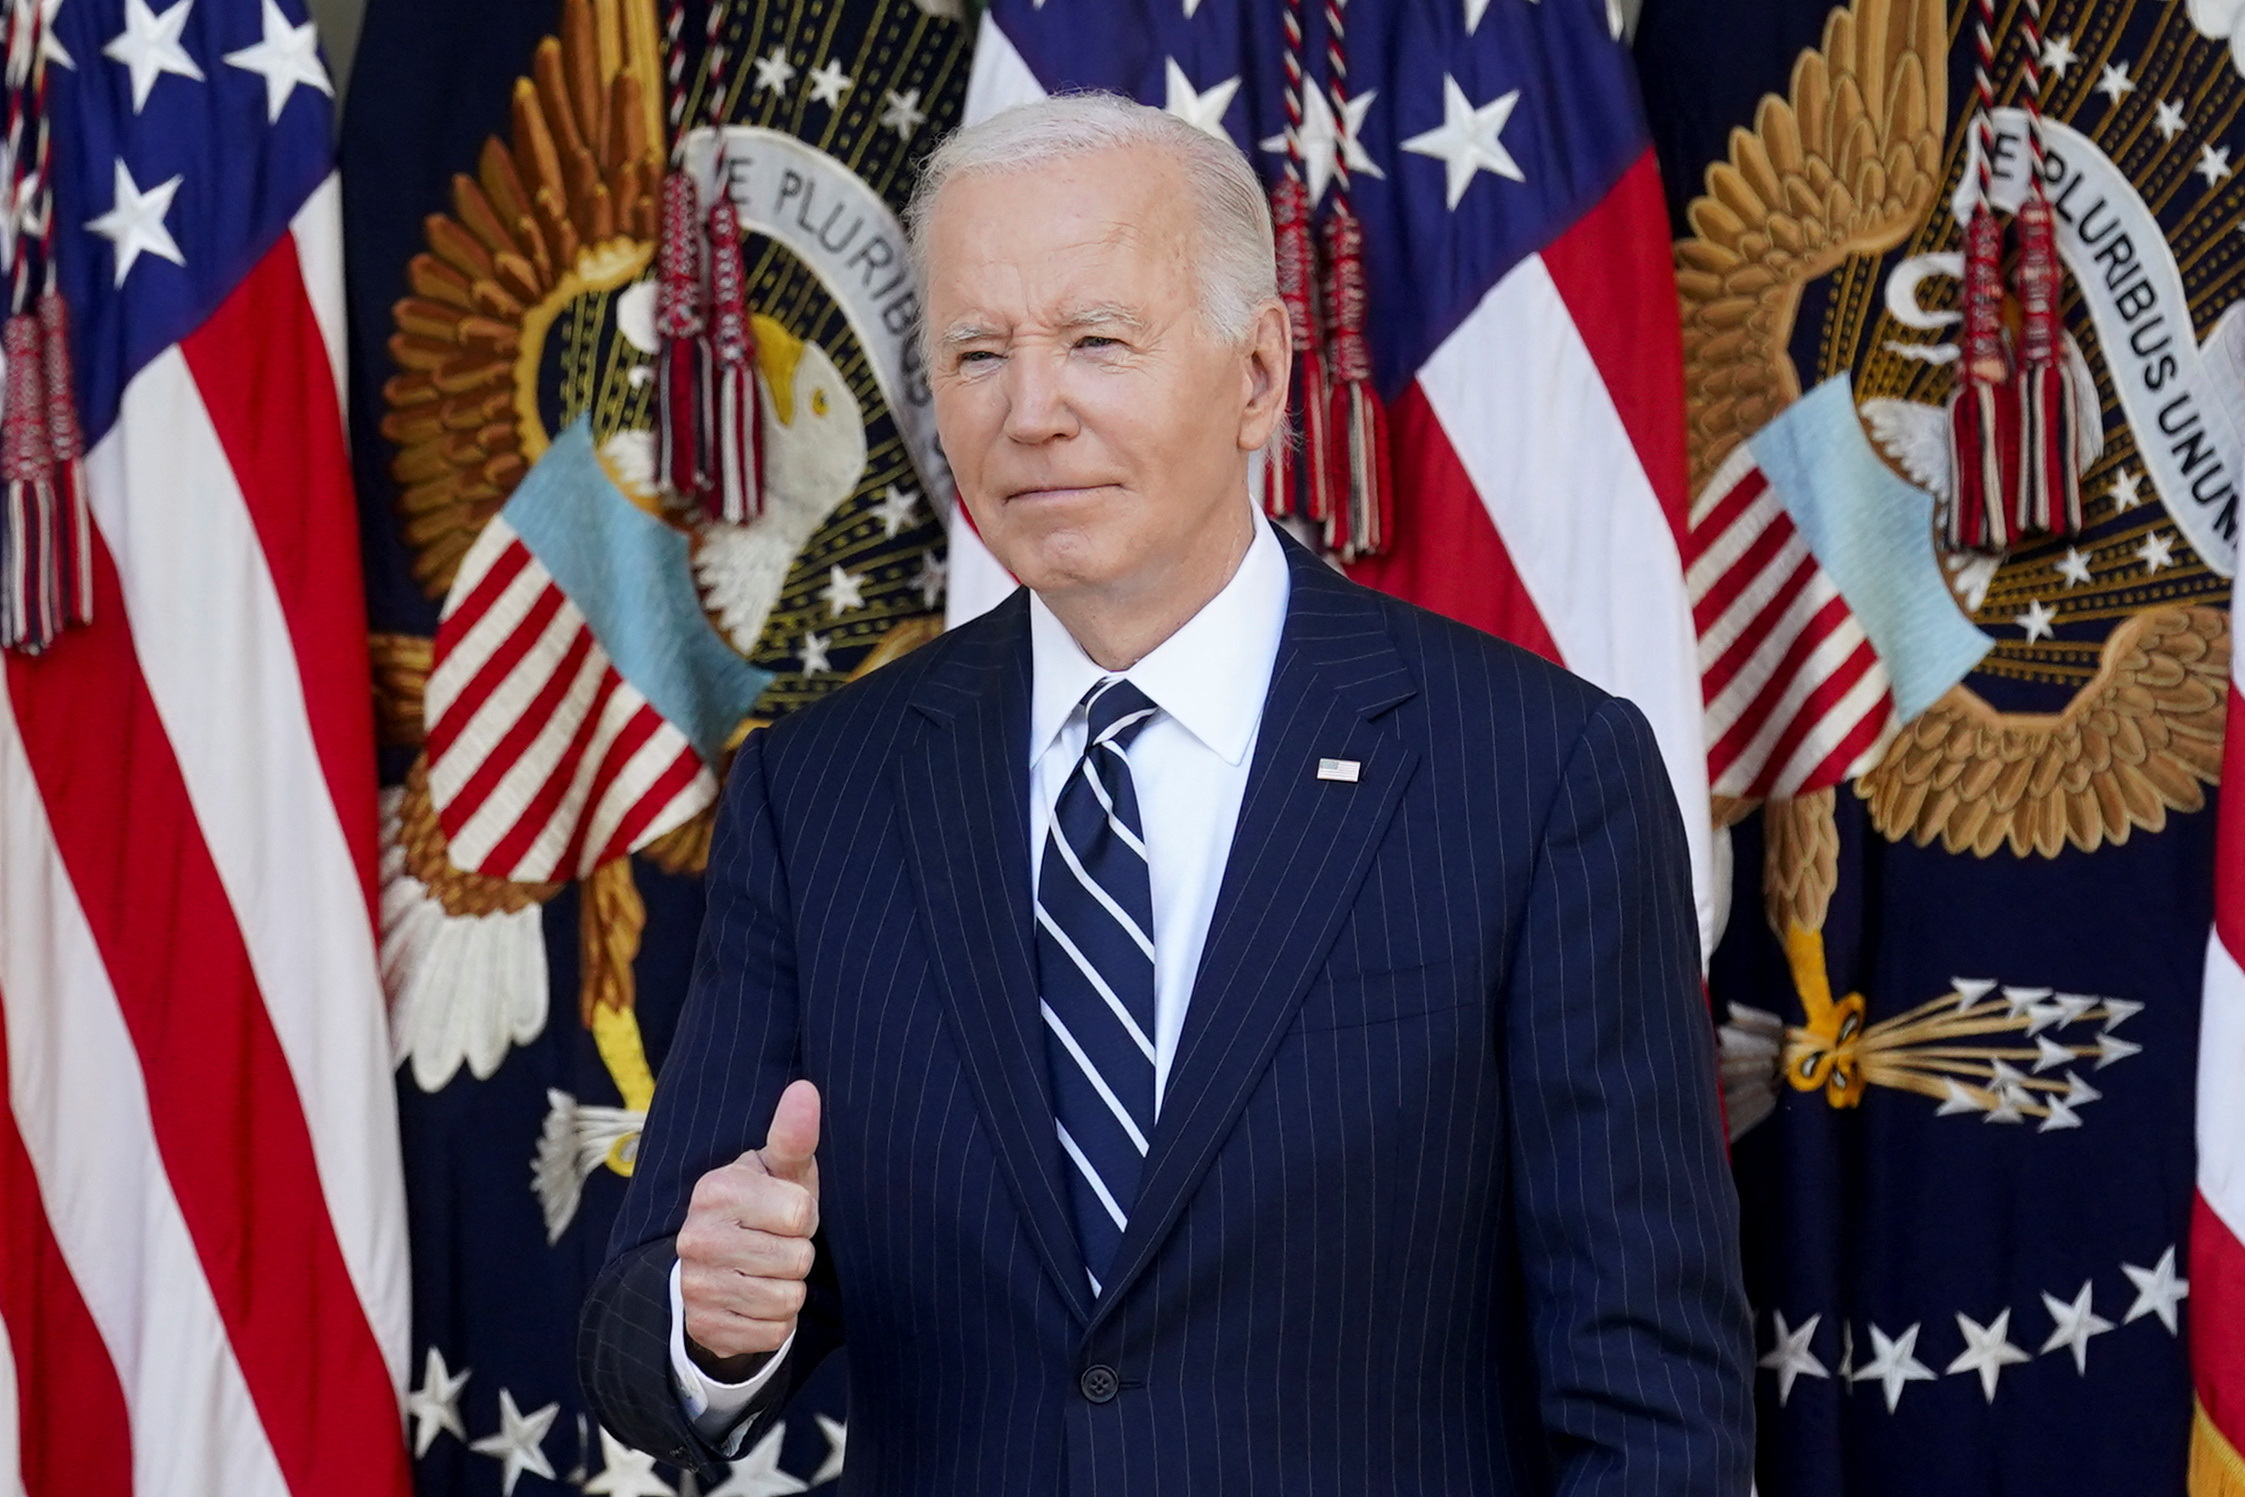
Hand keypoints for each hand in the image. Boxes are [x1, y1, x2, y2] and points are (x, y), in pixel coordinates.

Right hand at [677, 1079, 820, 1378]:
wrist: (716, 1268)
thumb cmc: (762, 1208)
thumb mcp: (779, 1171)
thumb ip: (793, 1134)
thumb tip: (805, 1089)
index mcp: (715, 1190)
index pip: (800, 1213)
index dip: (803, 1216)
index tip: (781, 1213)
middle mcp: (695, 1238)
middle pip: (797, 1259)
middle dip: (796, 1255)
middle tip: (772, 1245)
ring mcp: (696, 1287)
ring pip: (787, 1299)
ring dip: (788, 1290)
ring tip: (764, 1271)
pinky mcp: (705, 1329)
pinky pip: (774, 1332)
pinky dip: (774, 1322)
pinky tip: (754, 1301)